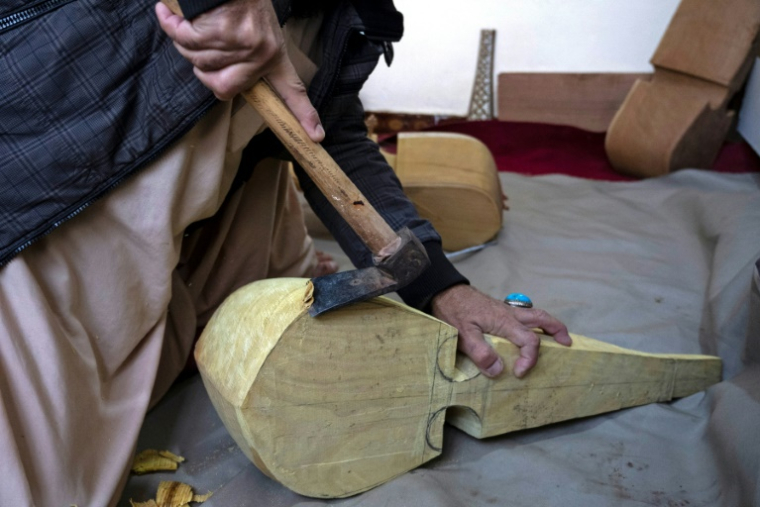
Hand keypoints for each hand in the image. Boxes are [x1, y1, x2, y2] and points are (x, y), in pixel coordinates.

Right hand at [155, 0, 324, 141]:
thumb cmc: (242, 2)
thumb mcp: (257, 32)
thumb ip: (246, 60)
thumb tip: (223, 86)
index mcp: (275, 56)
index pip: (293, 90)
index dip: (304, 115)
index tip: (317, 136)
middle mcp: (261, 54)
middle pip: (222, 87)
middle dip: (204, 73)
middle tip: (203, 50)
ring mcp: (242, 44)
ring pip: (200, 63)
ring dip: (188, 44)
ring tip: (195, 22)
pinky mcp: (220, 31)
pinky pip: (185, 41)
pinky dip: (172, 27)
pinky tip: (167, 14)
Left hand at [431, 284, 571, 377]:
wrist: (445, 291)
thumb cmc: (453, 311)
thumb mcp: (463, 335)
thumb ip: (480, 353)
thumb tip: (499, 371)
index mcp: (504, 322)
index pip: (529, 341)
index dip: (530, 359)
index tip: (520, 372)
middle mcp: (510, 314)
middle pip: (542, 319)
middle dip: (557, 331)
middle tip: (567, 344)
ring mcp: (506, 310)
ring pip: (535, 314)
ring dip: (549, 324)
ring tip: (558, 336)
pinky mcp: (499, 309)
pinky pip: (524, 314)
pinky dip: (535, 321)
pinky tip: (531, 330)